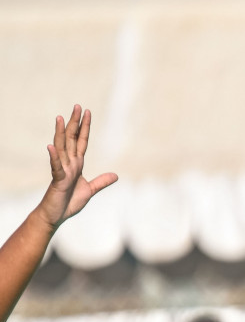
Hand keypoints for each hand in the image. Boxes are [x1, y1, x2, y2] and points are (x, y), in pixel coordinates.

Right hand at [36, 106, 117, 229]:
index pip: (81, 141)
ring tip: (59, 117)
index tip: (87, 112)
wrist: (56, 215)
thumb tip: (116, 175)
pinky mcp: (57, 181)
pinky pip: (55, 167)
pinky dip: (54, 157)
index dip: (85, 127)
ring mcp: (62, 170)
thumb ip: (101, 182)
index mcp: (77, 164)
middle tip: (77, 106)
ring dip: (60, 133)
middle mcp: (68, 164)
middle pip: (71, 139)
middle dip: (75, 123)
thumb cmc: (69, 202)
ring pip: (61, 148)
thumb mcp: (90, 190)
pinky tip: (51, 146)